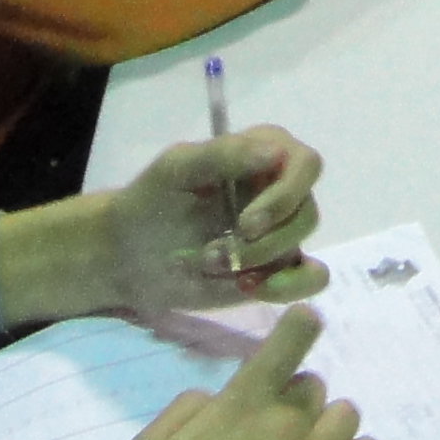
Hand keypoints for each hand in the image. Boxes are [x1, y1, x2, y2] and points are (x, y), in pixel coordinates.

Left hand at [95, 131, 330, 310]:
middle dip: (262, 243)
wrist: (129, 254)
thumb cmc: (151, 200)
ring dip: (258, 263)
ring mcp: (280, 232)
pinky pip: (310, 278)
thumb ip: (225, 154)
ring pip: (302, 246)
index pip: (305, 166)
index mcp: (264, 152)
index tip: (246, 223)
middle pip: (306, 214)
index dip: (285, 197)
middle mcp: (281, 189)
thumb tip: (276, 153)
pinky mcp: (276, 269)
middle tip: (213, 253)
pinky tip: (248, 287)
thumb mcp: (177, 168)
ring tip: (210, 265)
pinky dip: (288, 287)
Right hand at [126, 305, 378, 439]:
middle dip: (297, 403)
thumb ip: (187, 411)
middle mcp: (290, 424)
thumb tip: (218, 398)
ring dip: (328, 429)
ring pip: (347, 416)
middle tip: (275, 431)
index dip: (298, 327)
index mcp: (243, 405)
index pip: (289, 340)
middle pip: (315, 386)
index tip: (305, 322)